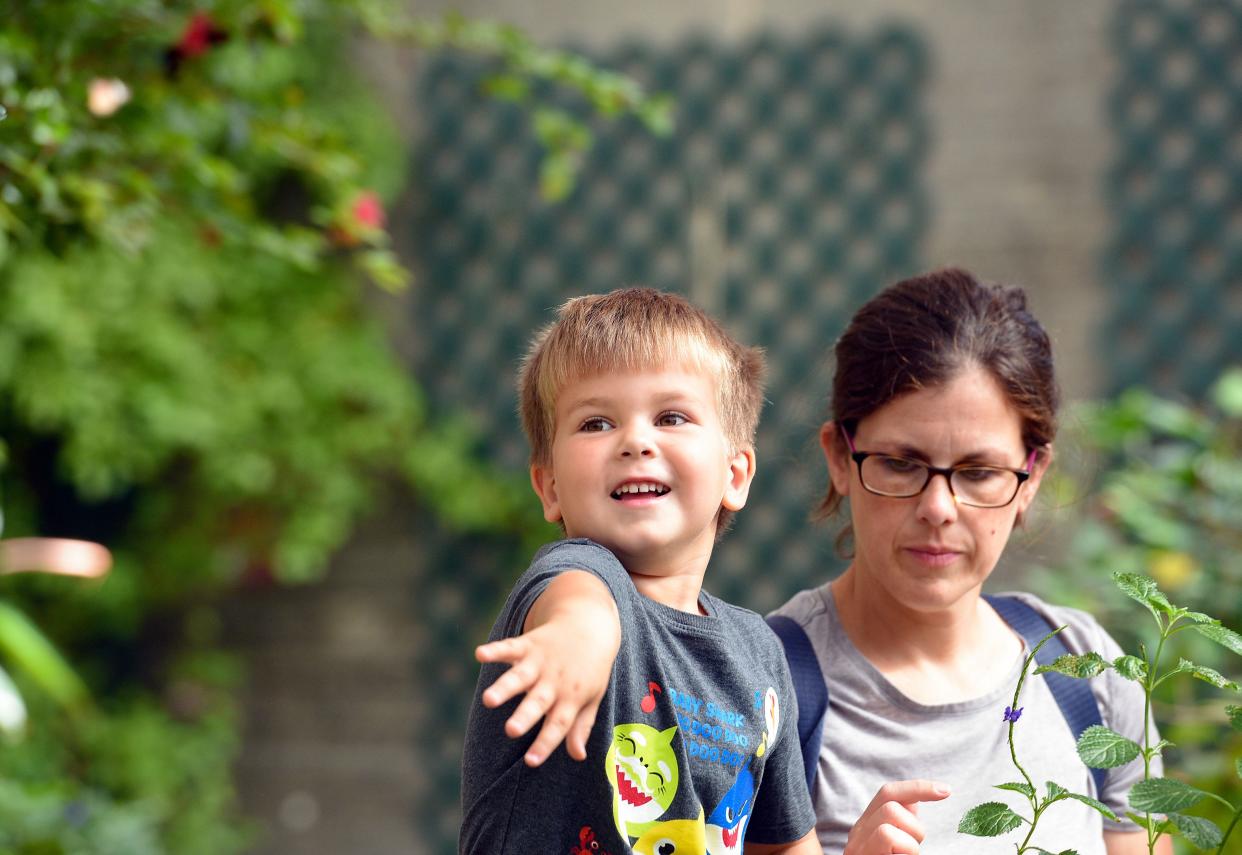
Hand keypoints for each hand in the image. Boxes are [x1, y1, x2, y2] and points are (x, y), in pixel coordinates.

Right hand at [475, 570, 619, 766]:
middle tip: (511, 731)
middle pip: (538, 701)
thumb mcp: (592, 698)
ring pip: (520, 677)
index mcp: (571, 697)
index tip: (530, 761)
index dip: (545, 743)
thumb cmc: (590, 670)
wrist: (590, 625)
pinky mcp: (529, 644)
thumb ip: (581, 726)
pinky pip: (511, 647)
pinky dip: (495, 650)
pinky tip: (479, 654)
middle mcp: (554, 681)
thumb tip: (578, 756)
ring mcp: (540, 662)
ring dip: (505, 687)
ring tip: (488, 700)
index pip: (558, 724)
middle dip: (524, 716)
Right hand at [843, 780, 950, 854]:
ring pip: (891, 814)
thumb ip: (899, 825)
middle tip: (912, 851)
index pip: (888, 793)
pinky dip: (907, 849)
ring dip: (911, 840)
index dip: (918, 787)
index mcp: (866, 826)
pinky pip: (889, 836)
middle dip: (914, 826)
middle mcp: (857, 833)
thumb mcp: (893, 847)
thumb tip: (914, 802)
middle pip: (891, 804)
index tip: (946, 790)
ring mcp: (858, 846)